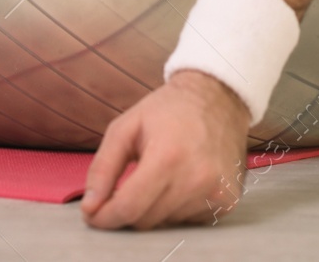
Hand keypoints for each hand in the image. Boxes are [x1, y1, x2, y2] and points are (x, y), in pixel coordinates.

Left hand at [80, 70, 251, 229]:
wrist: (219, 97)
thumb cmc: (170, 109)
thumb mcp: (126, 127)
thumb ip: (103, 168)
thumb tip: (90, 206)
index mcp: (168, 157)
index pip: (129, 208)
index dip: (105, 216)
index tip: (93, 214)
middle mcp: (196, 179)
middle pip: (145, 220)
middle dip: (127, 210)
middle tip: (125, 189)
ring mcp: (216, 192)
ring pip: (165, 222)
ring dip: (153, 207)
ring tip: (160, 175)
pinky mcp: (228, 200)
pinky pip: (188, 220)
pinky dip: (176, 207)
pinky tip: (180, 180)